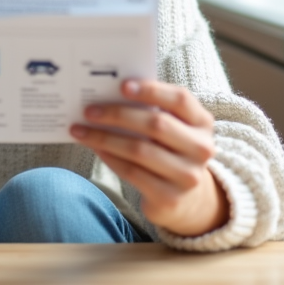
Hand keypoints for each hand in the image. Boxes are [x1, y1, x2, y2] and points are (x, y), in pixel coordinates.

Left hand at [70, 79, 228, 236]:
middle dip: (117, 114)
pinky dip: (110, 158)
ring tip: (81, 130)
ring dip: (105, 138)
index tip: (122, 85)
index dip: (151, 90)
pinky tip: (96, 149)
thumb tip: (109, 95)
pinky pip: (132, 172)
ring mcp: (187, 176)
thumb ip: (153, 110)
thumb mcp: (174, 129)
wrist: (188, 199)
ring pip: (139, 150)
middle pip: (156, 124)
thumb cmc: (171, 150)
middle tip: (89, 110)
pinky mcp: (170, 198)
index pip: (180, 99)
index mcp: (202, 123)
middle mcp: (201, 149)